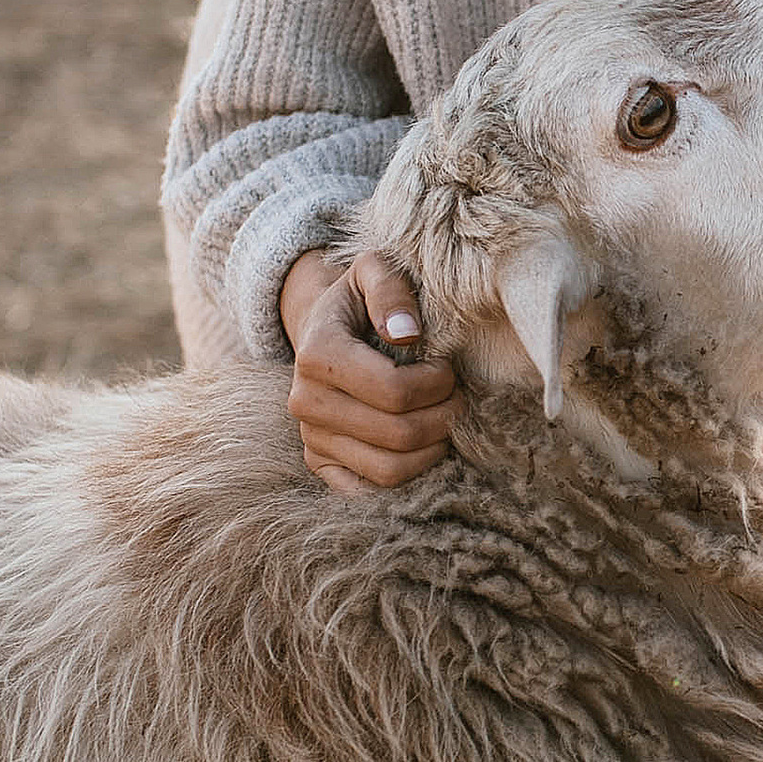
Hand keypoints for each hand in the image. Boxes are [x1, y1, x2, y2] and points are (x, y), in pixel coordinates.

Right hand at [280, 245, 459, 492]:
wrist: (323, 329)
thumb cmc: (361, 299)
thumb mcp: (374, 270)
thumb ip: (391, 289)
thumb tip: (406, 333)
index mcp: (317, 354)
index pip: (394, 391)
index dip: (437, 385)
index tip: (446, 368)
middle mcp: (305, 402)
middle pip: (398, 435)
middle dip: (443, 418)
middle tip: (457, 398)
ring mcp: (311, 438)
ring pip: (390, 470)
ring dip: (433, 449)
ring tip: (443, 420)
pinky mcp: (320, 464)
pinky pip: (369, 492)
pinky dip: (404, 479)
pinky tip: (421, 450)